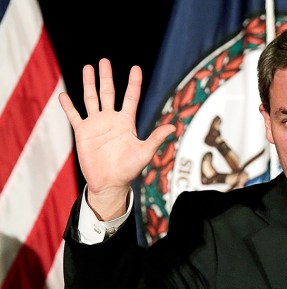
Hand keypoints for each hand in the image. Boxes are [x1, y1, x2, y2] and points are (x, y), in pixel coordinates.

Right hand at [57, 58, 174, 218]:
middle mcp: (111, 119)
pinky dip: (69, 106)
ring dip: (89, 84)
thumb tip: (174, 127)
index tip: (135, 68)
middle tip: (104, 61)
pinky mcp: (83, 132)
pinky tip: (64, 95)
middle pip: (109, 93)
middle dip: (106, 77)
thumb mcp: (145, 152)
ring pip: (91, 99)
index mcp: (127, 122)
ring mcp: (96, 124)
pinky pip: (74, 116)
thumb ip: (157, 138)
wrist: (110, 182)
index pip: (131, 97)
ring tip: (88, 67)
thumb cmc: (129, 169)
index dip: (134, 83)